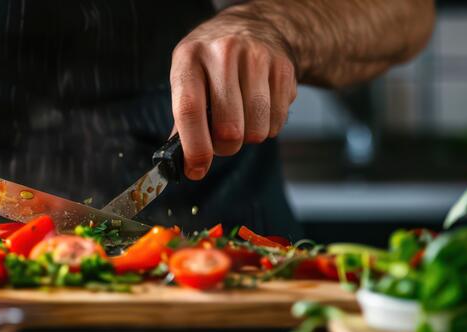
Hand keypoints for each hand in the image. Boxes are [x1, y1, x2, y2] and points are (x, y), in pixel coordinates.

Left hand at [170, 9, 297, 179]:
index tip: (196, 169)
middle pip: (228, 128)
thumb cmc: (213, 61)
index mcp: (189, 57)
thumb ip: (183, 119)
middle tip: (222, 139)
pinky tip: (259, 109)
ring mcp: (256, 58)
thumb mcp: (189, 76)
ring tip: (242, 120)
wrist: (254, 27)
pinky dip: (267, 127)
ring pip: (256, 130)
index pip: (189, 109)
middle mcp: (222, 53)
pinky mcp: (283, 68)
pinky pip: (277, 122)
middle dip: (224, 147)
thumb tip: (182, 162)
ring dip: (248, 138)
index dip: (194, 147)